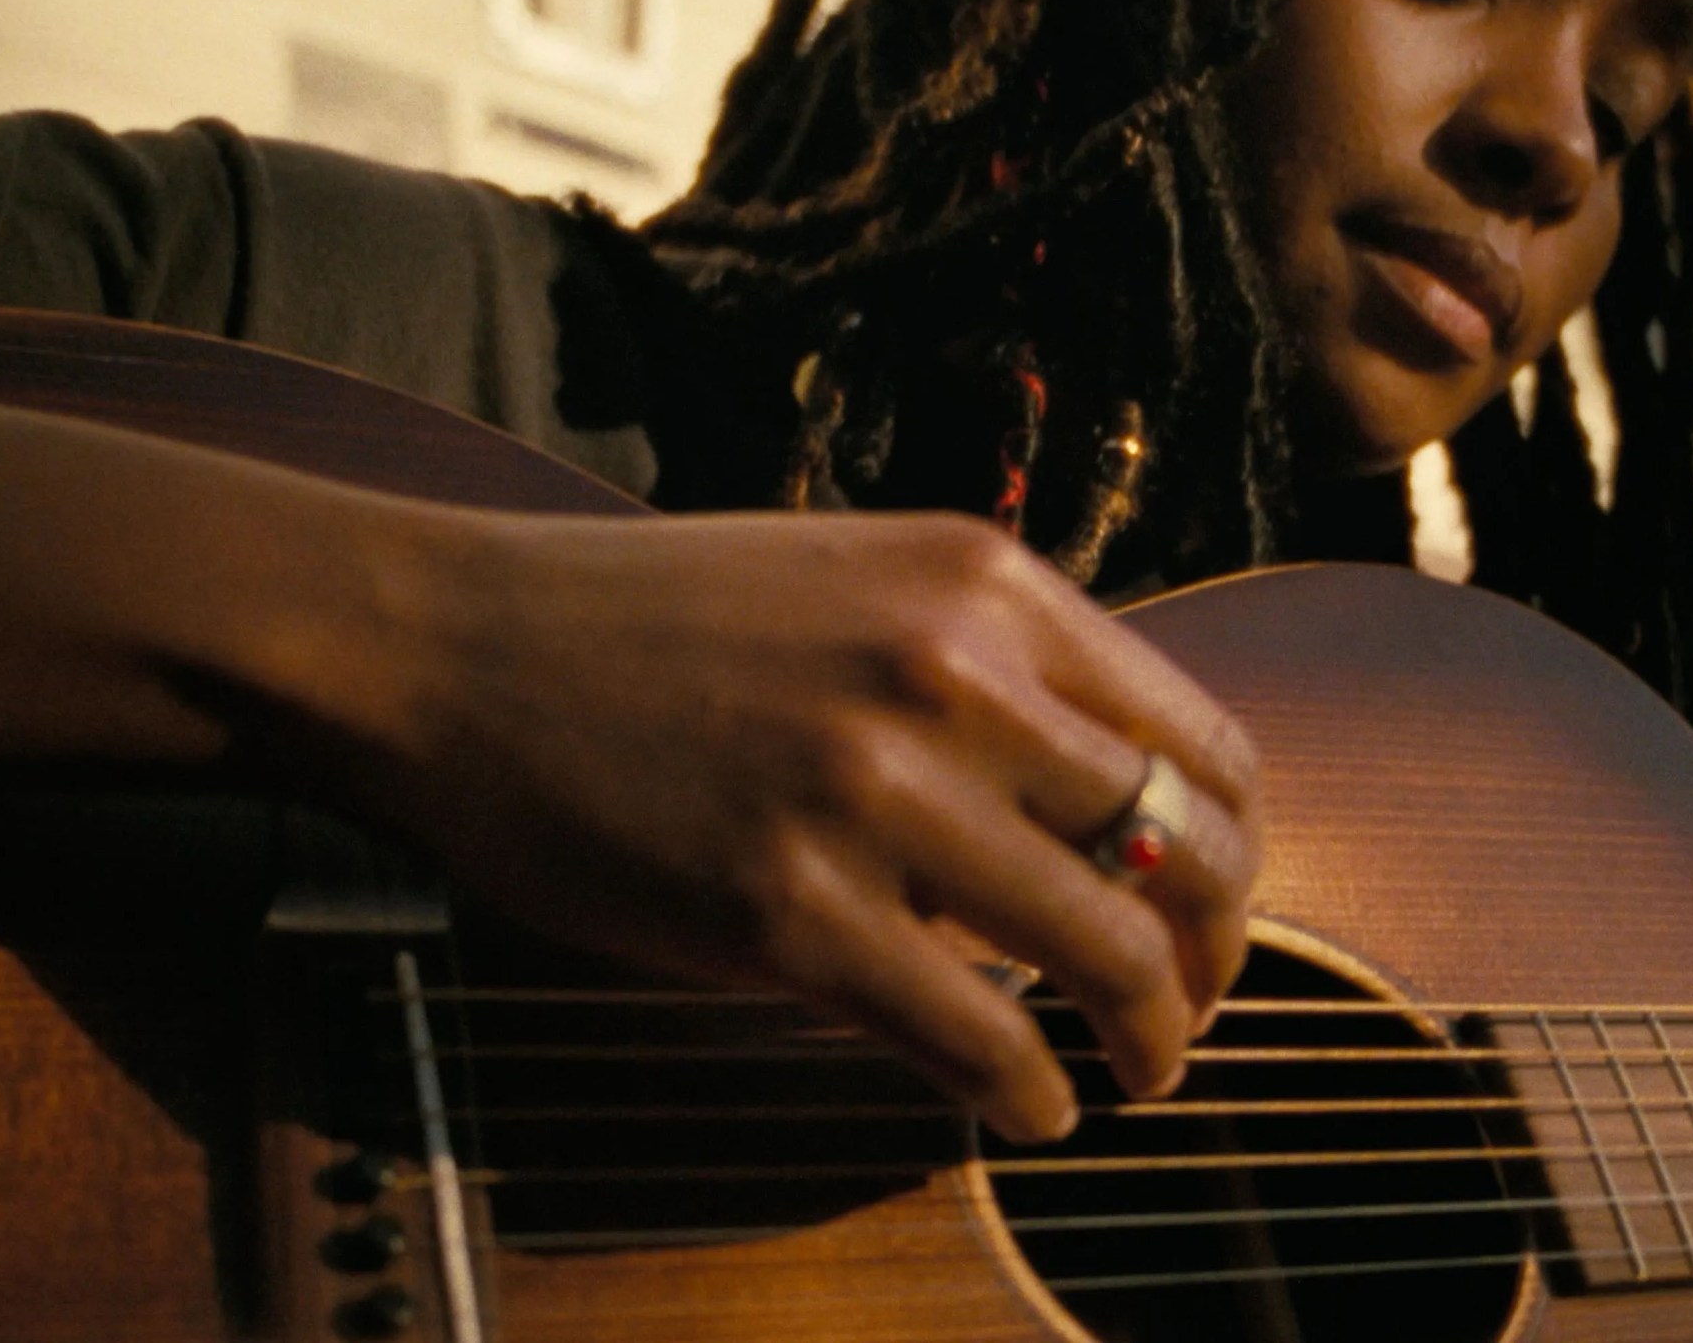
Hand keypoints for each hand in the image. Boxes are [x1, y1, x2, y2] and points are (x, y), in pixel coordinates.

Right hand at [359, 510, 1260, 1142]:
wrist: (456, 643)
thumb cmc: (650, 624)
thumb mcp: (855, 584)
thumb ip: (988, 669)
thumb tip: (1103, 810)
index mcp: (984, 582)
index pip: (1201, 739)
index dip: (1236, 853)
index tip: (1211, 909)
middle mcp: (952, 672)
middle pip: (1181, 851)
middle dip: (1214, 958)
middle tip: (1189, 1011)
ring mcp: (871, 792)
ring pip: (1109, 949)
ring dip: (1152, 1038)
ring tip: (1137, 1075)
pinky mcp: (787, 910)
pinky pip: (981, 1035)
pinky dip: (1032, 1095)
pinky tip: (1026, 1109)